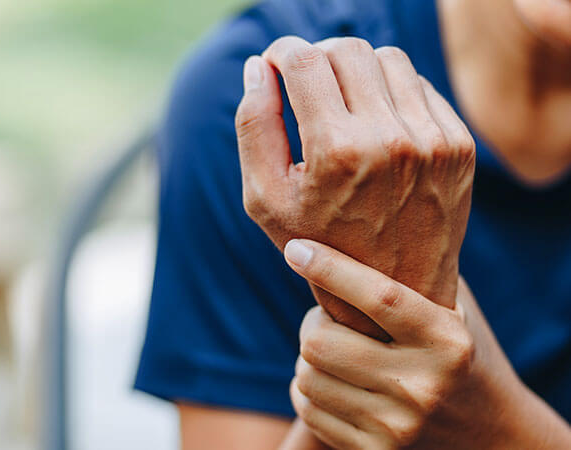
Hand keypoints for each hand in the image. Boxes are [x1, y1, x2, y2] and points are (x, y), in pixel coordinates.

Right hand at [235, 37, 474, 338]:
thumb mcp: (265, 198)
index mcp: (336, 152)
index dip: (279, 54)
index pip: (302, 60)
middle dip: (316, 58)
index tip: (274, 67)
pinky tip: (375, 124)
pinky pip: (419, 85)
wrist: (393, 289)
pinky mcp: (457, 145)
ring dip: (355, 70)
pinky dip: (390, 92)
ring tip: (341, 104)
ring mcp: (432, 140)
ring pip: (386, 58)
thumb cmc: (317, 244)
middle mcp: (390, 140)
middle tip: (305, 86)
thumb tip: (257, 67)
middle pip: (345, 48)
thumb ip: (253, 127)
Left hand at [284, 239, 570, 448]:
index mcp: (447, 342)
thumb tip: (356, 218)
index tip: (295, 248)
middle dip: (314, 322)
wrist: (485, 432)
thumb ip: (417, 272)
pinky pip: (306, 408)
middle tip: (330, 317)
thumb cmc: (458, 353)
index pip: (378, 297)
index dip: (330, 268)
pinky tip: (335, 381)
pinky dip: (308, 389)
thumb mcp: (453, 308)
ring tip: (337, 350)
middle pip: (321, 341)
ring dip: (309, 357)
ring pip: (306, 375)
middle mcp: (423, 387)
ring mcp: (397, 427)